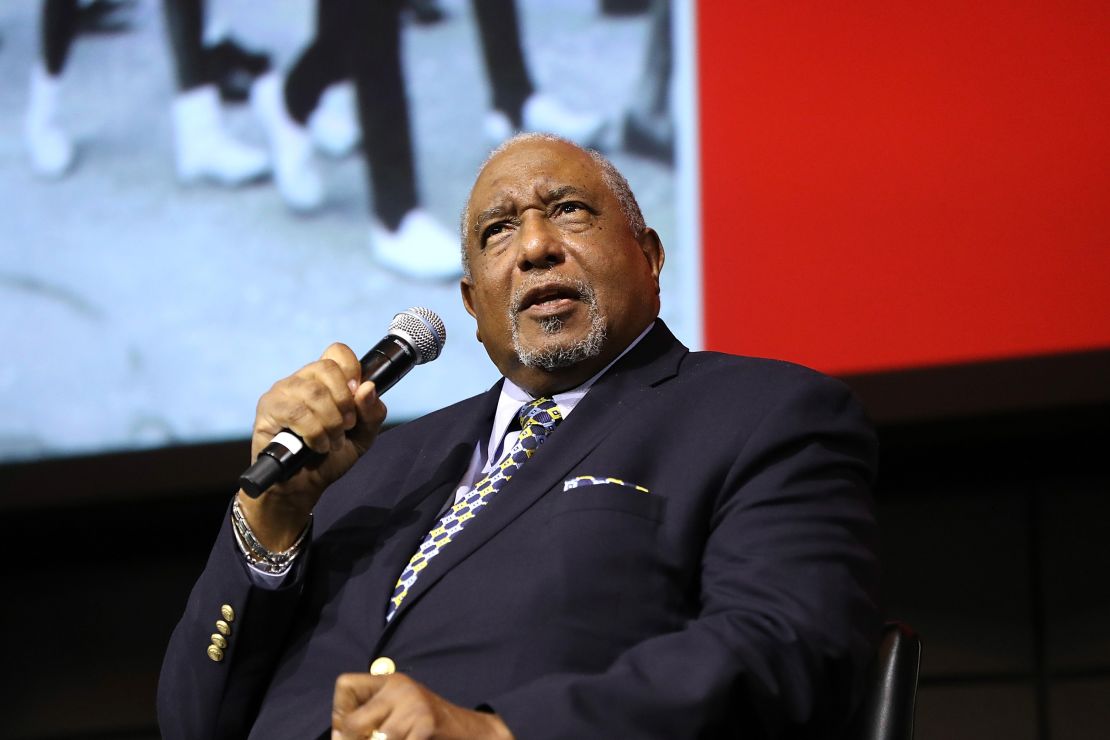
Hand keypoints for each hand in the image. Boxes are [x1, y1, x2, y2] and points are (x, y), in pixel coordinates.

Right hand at [237, 343, 386, 548]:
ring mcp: (282, 392)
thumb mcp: (363, 436)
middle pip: (327, 368)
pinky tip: (317, 446)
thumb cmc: (330, 457)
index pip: (337, 352)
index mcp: (325, 380)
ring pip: (313, 391)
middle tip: (347, 427)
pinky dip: (314, 432)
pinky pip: (296, 412)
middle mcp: (302, 379)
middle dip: (344, 402)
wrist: (302, 487)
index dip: (352, 370)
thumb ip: (372, 413)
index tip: (357, 396)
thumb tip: (368, 388)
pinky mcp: (267, 409)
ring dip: (331, 422)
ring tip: (332, 442)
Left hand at [332, 673, 512, 739]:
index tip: (346, 729)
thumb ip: (371, 714)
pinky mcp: (424, 724)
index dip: (339, 711)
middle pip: (352, 721)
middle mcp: (400, 688)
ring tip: (395, 739)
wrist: (468, 730)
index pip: (345, 685)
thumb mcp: (399, 710)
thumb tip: (338, 734)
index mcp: (391, 681)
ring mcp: (413, 706)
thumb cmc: (427, 725)